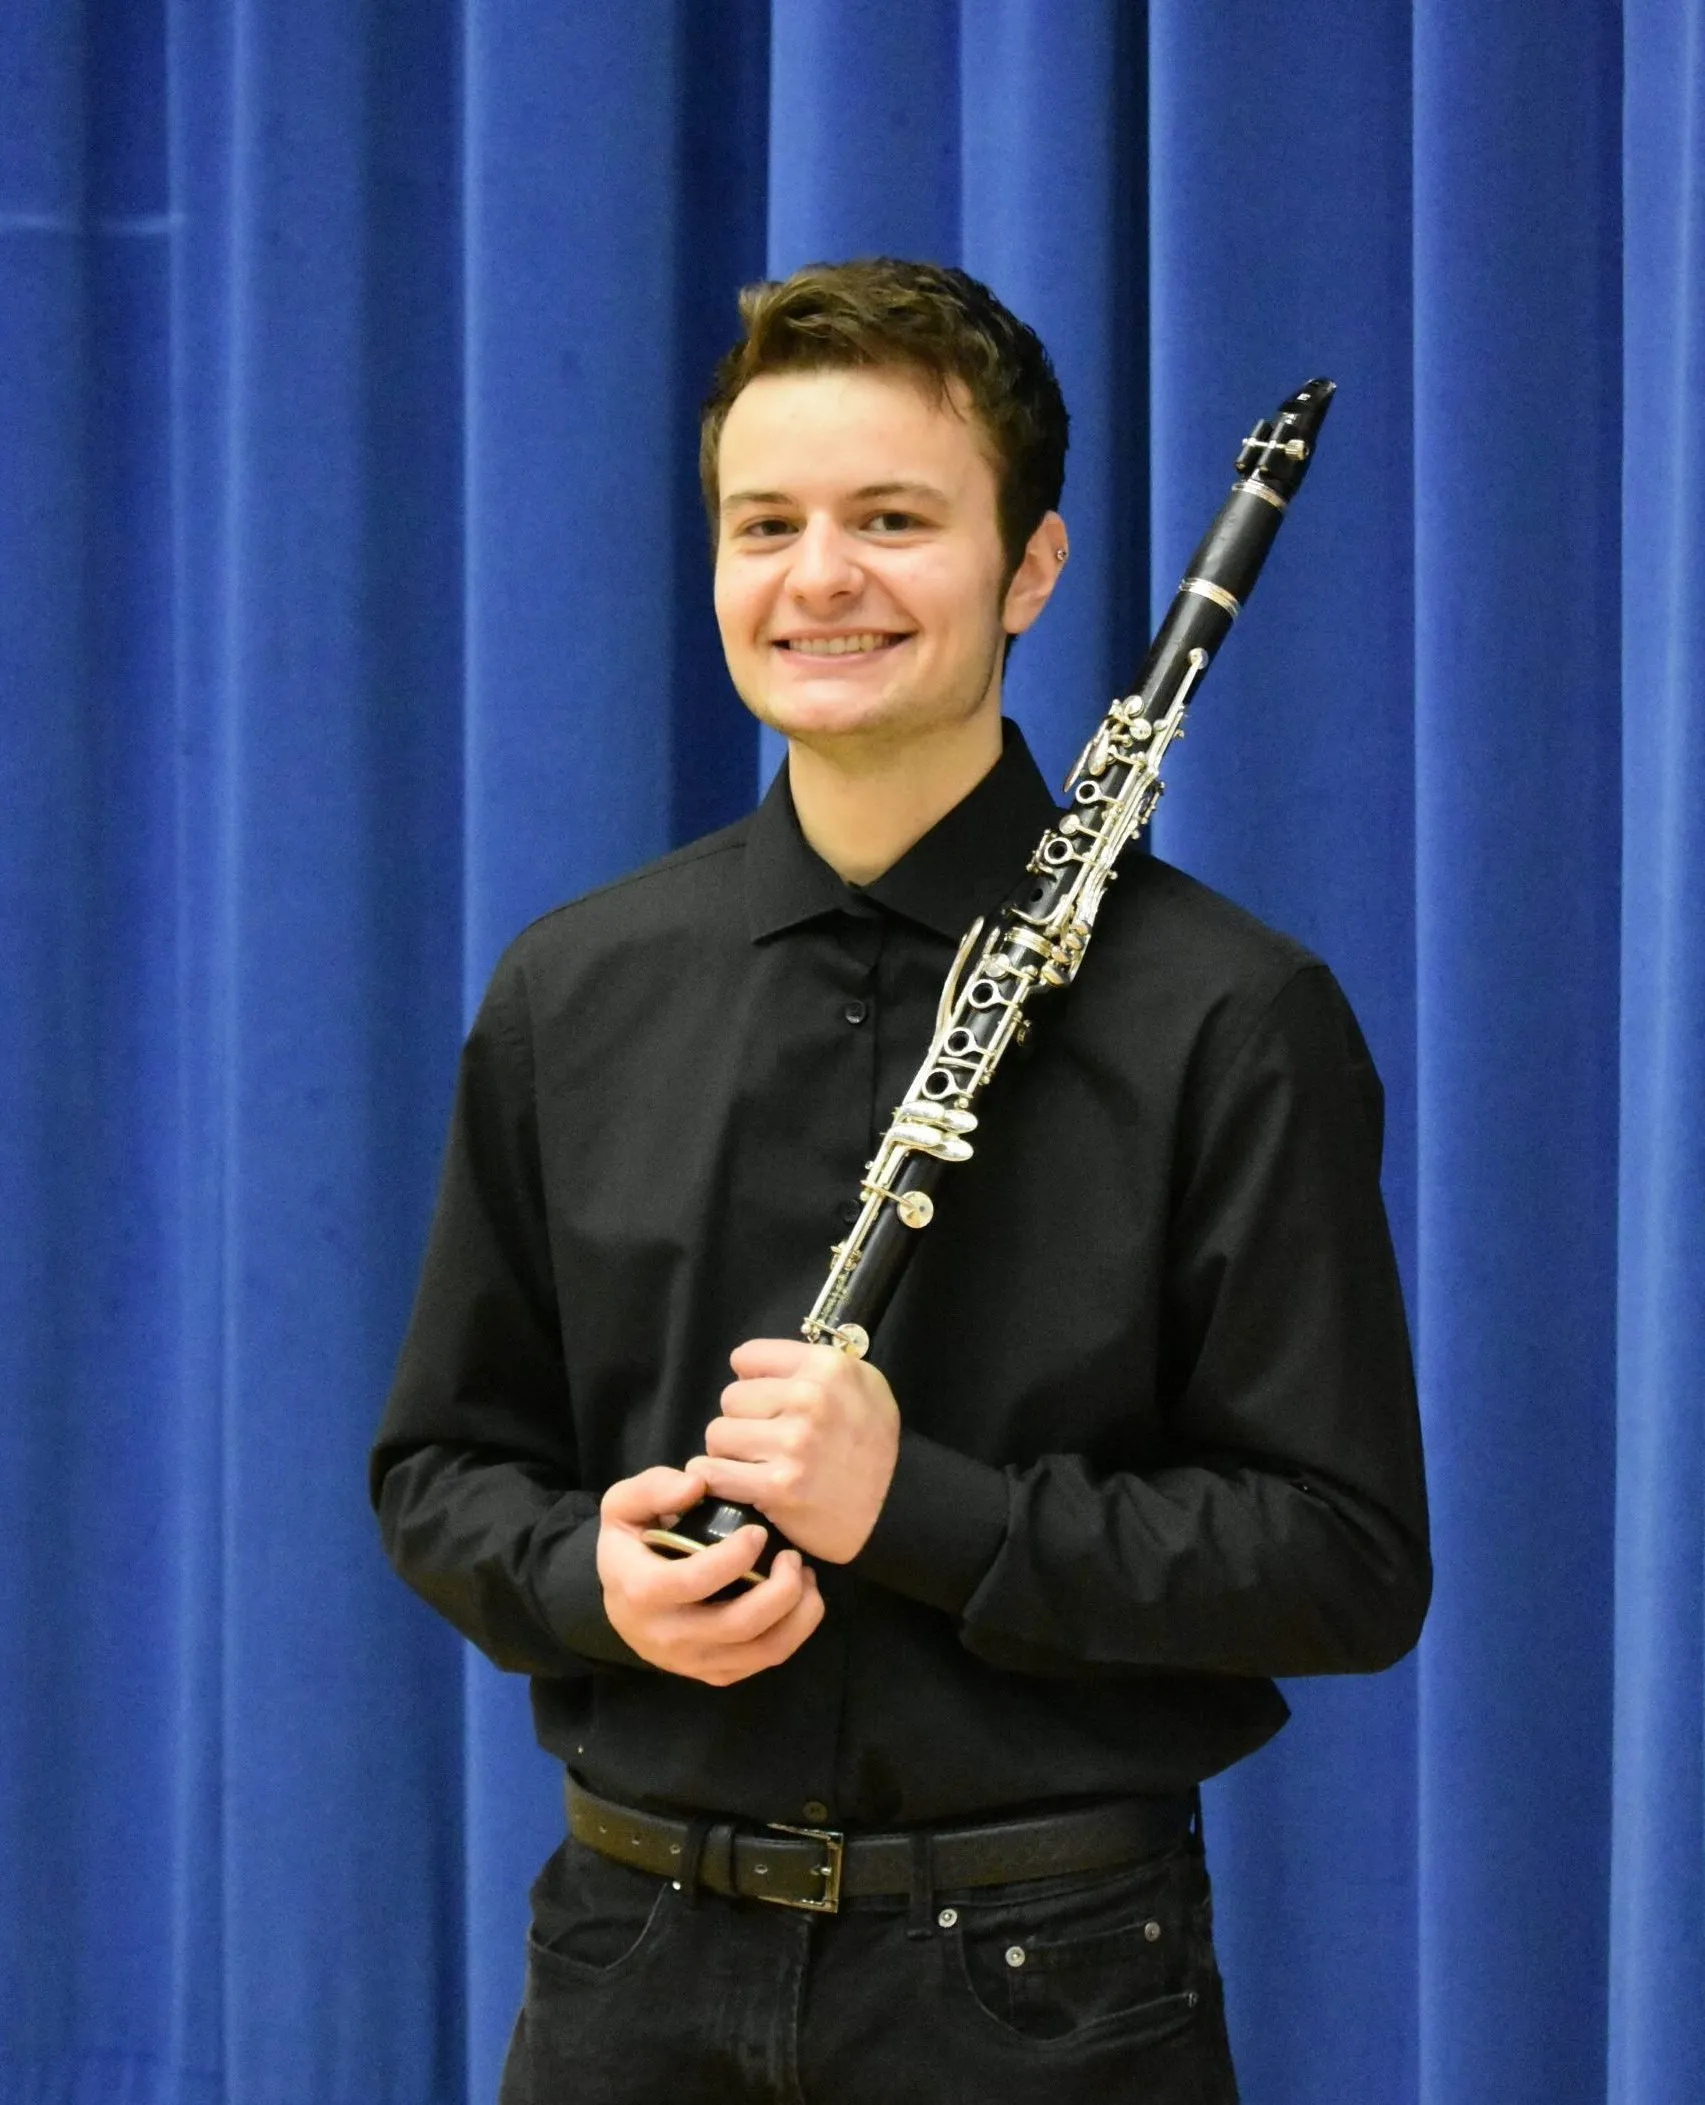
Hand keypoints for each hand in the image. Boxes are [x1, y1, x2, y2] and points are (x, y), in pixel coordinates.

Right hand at [596, 1466, 823, 1684]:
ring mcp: (694, 1661)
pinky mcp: (715, 1673)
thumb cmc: (630, 1544)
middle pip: (739, 1624)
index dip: (734, 1557)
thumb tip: (697, 1485)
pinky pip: (765, 1661)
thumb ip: (653, 1488)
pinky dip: (794, 1632)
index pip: (695, 1581)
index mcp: (642, 1591)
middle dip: (781, 1589)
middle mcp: (668, 1636)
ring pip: (763, 1651)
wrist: (621, 1599)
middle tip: (793, 1556)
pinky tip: (798, 1600)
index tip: (757, 1532)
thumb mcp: (623, 1506)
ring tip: (805, 1577)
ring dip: (798, 1614)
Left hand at [689, 1337, 900, 1563]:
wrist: (897, 1506)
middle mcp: (809, 1398)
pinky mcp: (777, 1485)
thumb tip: (755, 1369)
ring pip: (718, 1434)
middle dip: (744, 1419)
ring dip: (731, 1451)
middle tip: (767, 1438)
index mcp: (827, 1366)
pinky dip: (717, 1479)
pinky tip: (735, 1482)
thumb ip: (812, 1367)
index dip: (753, 1380)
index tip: (768, 1400)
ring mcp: (792, 1443)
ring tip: (758, 1461)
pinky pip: (715, 1473)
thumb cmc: (874, 1442)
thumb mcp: (862, 1383)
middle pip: (731, 1397)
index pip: (747, 1357)